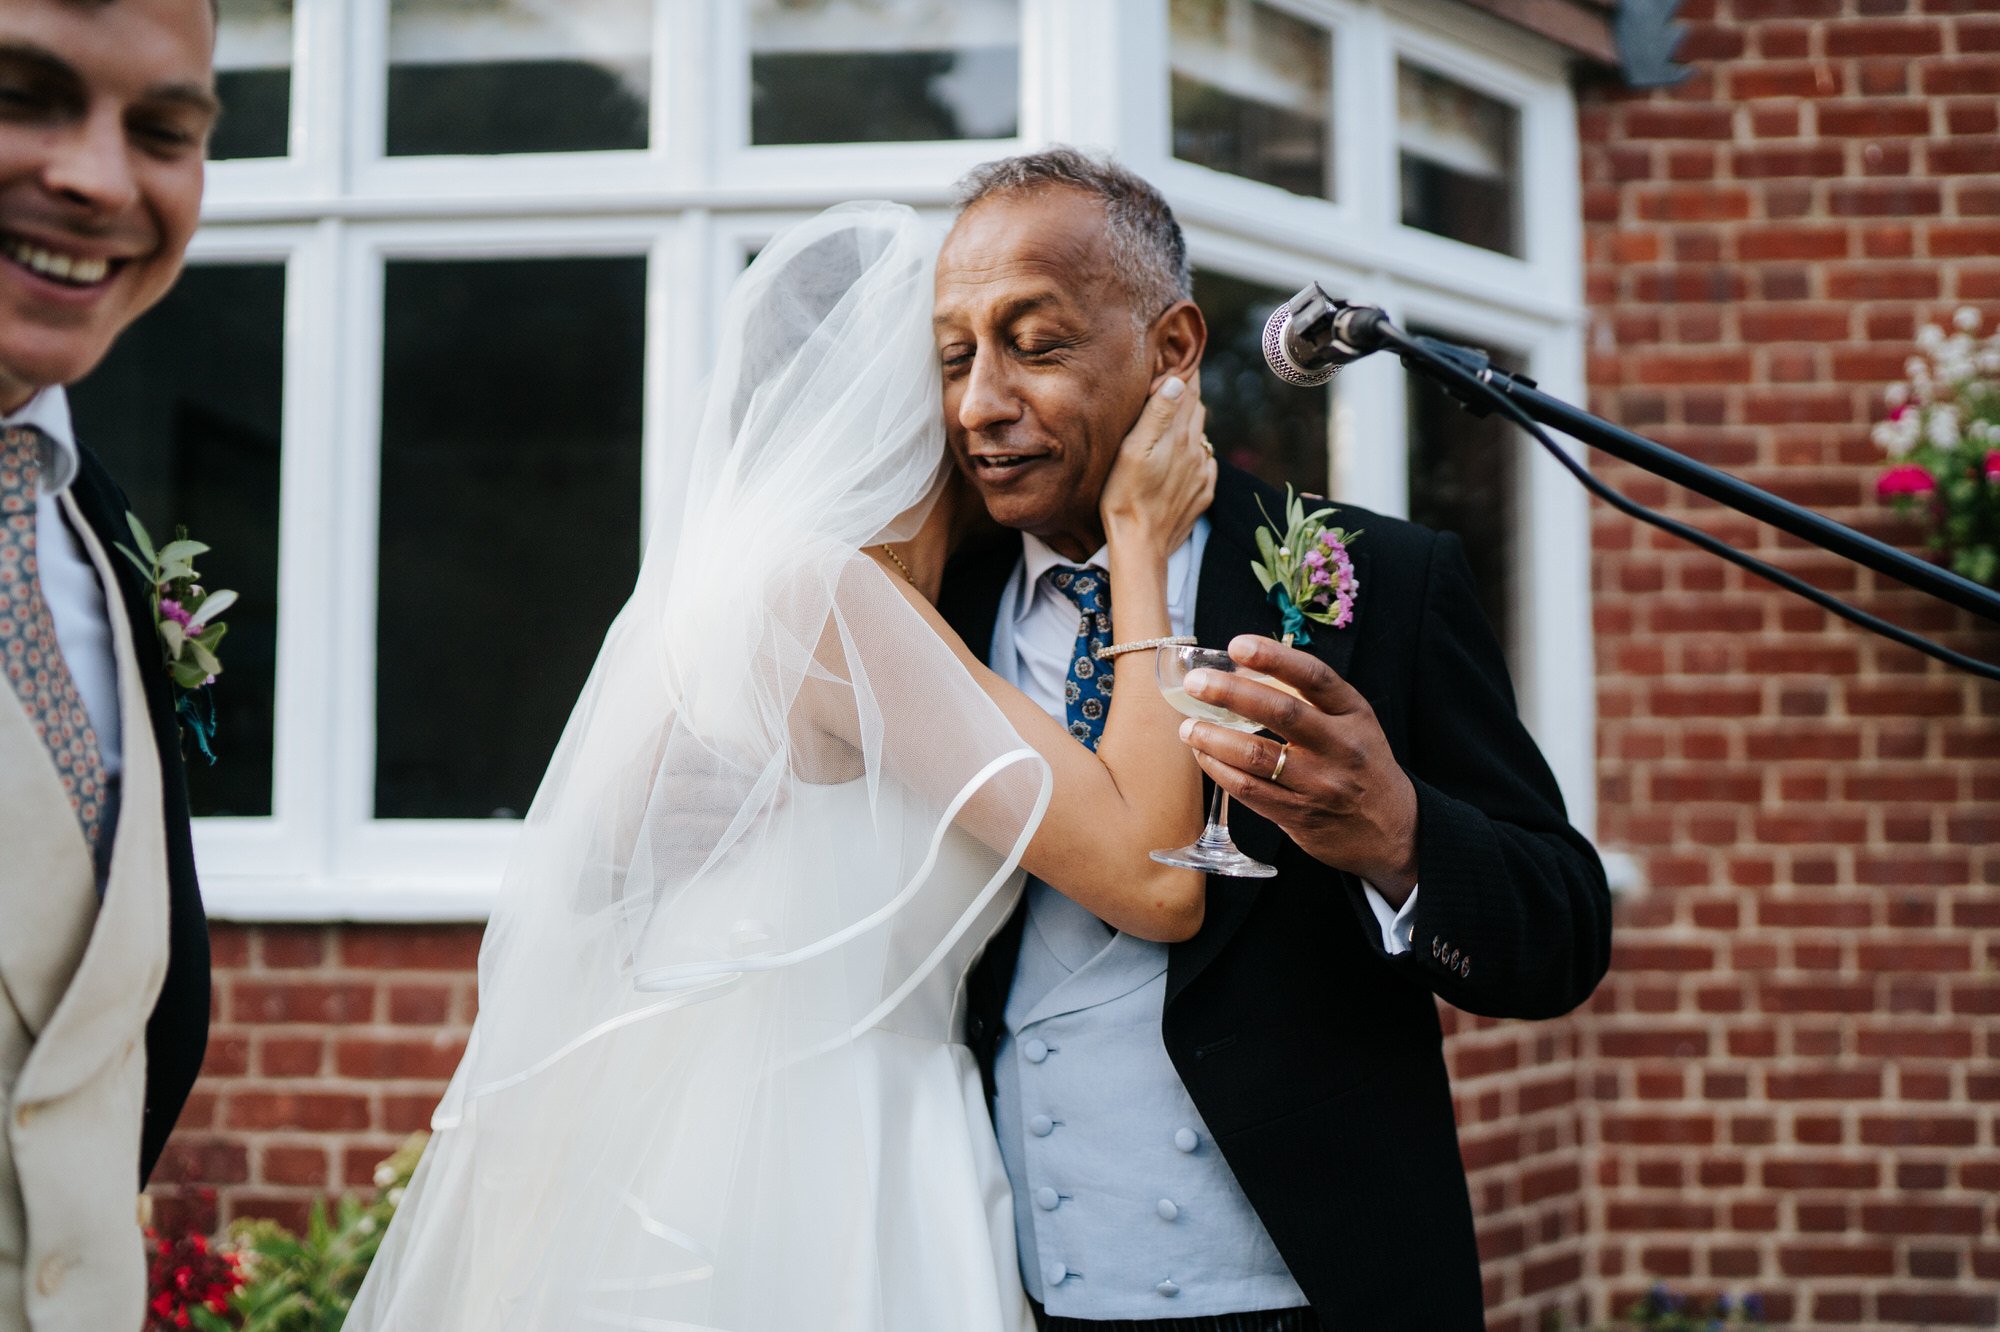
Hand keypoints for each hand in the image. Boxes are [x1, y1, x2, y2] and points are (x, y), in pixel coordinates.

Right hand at [1099, 375, 1214, 562]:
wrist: (1140, 546)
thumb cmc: (1124, 497)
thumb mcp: (1131, 452)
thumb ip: (1156, 415)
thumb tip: (1178, 381)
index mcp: (1178, 437)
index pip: (1189, 392)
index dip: (1185, 373)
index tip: (1181, 357)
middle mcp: (1197, 451)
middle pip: (1197, 411)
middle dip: (1188, 395)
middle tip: (1174, 382)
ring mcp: (1203, 473)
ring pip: (1201, 436)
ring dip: (1190, 424)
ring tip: (1173, 420)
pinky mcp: (1203, 493)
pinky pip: (1205, 463)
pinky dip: (1195, 453)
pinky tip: (1180, 458)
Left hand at [1177, 634, 1418, 900]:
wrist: (1392, 831)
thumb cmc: (1360, 764)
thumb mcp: (1351, 723)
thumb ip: (1306, 698)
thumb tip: (1239, 670)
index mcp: (1355, 713)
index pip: (1314, 677)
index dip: (1274, 658)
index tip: (1237, 644)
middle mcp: (1342, 746)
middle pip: (1282, 713)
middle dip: (1232, 694)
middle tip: (1195, 683)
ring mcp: (1321, 784)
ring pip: (1258, 757)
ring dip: (1215, 738)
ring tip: (1189, 727)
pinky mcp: (1301, 816)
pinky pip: (1250, 791)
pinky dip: (1220, 770)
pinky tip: (1204, 756)